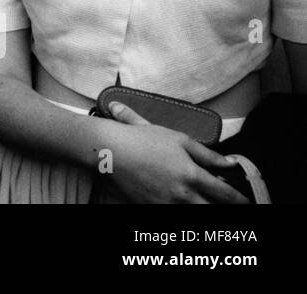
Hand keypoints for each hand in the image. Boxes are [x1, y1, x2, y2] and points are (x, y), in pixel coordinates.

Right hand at [103, 101, 247, 203]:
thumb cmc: (143, 140)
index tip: (247, 202)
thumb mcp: (179, 139)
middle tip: (227, 205)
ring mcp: (165, 204)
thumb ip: (208, 154)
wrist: (109, 150)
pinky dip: (181, 210)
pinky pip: (172, 216)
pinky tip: (181, 204)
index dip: (240, 200)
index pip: (225, 195)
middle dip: (223, 209)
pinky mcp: (150, 208)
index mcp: (191, 175)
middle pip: (212, 211)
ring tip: (202, 202)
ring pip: (193, 216)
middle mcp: (181, 194)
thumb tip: (231, 163)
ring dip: (202, 209)